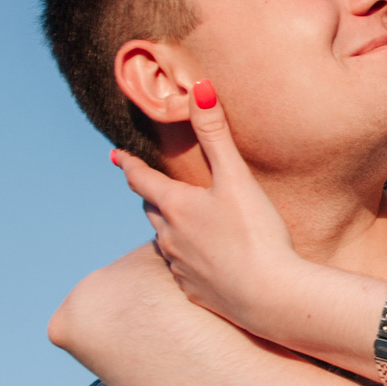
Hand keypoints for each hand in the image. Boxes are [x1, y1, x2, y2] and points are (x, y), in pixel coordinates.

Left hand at [111, 87, 301, 332]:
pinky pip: (180, 269)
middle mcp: (169, 237)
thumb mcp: (236, 178)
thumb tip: (199, 88)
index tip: (116, 155)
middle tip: (152, 185)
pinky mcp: (194, 292)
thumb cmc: (255, 233)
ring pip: (164, 241)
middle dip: (150, 195)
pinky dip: (185, 258)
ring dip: (168, 228)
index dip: (128, 164)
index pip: (141, 179)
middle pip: (151, 210)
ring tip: (179, 222)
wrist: (270, 296)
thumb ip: (216, 134)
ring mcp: (179, 267)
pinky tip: (201, 259)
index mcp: (175, 206)